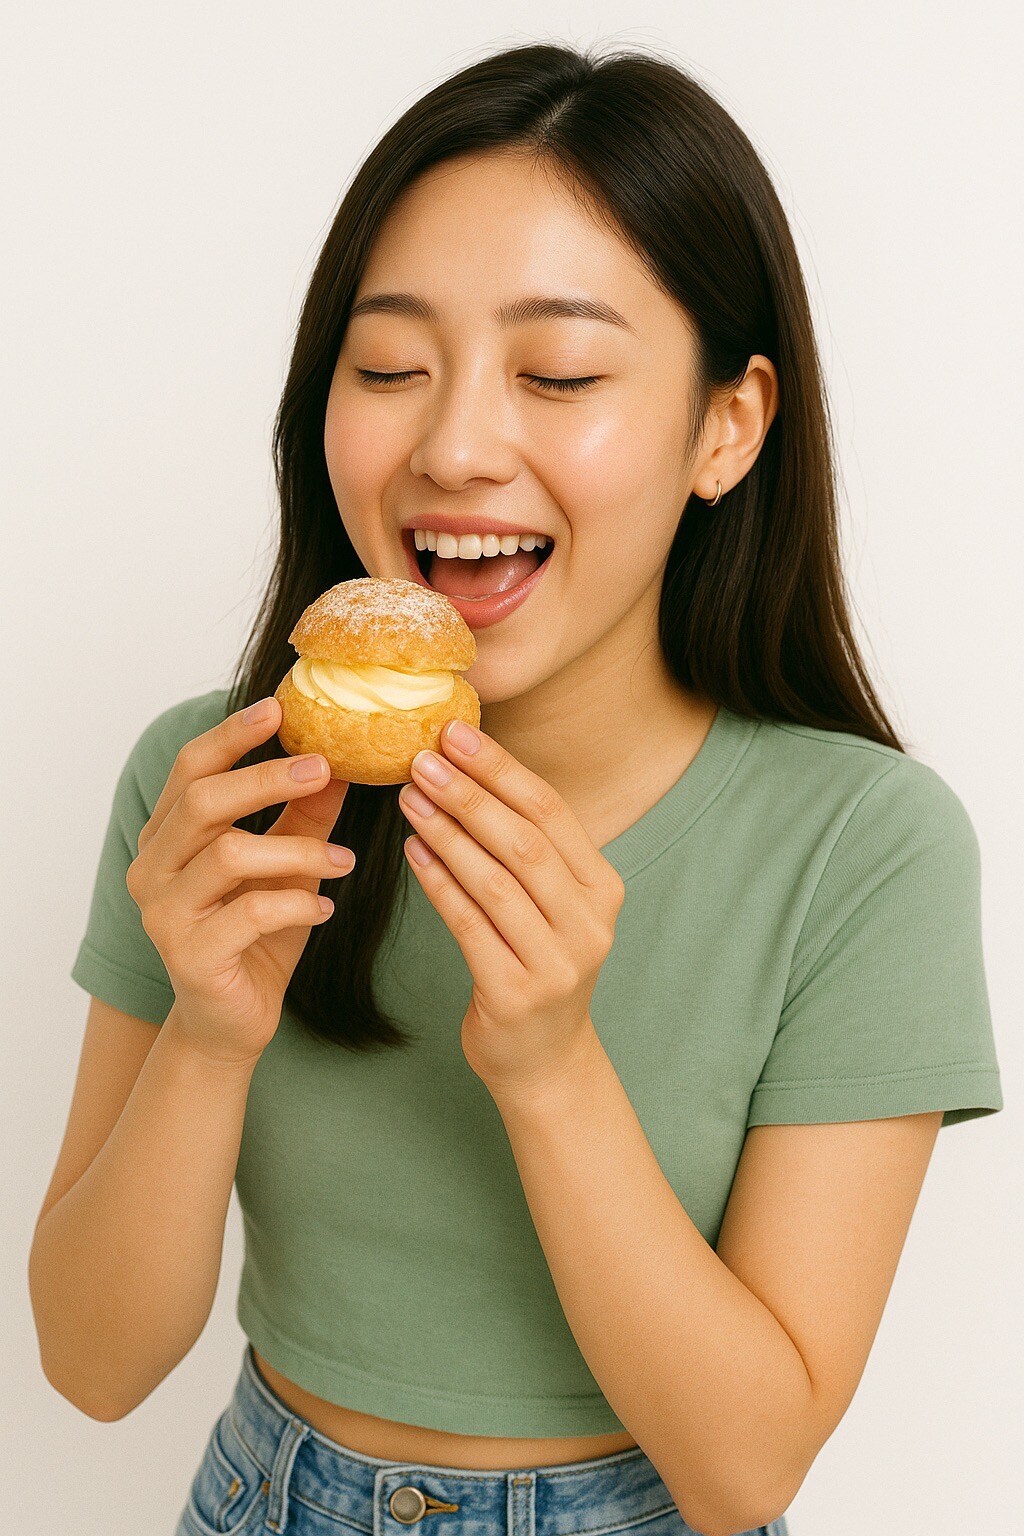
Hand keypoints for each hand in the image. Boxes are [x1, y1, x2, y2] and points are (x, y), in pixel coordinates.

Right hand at [126, 697, 354, 1065]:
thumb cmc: (256, 935)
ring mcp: (163, 913)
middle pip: (203, 800)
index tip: (279, 707)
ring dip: (297, 849)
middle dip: (267, 778)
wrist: (231, 1022)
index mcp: (167, 835)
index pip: (190, 768)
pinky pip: (248, 913)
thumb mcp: (287, 865)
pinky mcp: (189, 955)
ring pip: (228, 854)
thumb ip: (305, 815)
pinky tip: (325, 907)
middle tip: (325, 767)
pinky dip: (296, 903)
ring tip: (343, 859)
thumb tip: (345, 759)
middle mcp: (152, 867)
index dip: (232, 735)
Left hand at [397, 721, 625, 1098]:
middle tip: (422, 759)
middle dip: (469, 794)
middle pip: (523, 842)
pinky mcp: (517, 993)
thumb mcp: (552, 905)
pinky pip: (469, 925)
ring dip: (447, 833)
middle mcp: (589, 923)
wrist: (544, 1060)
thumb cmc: (536, 966)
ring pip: (494, 881)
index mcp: (603, 888)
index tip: (456, 733)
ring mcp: (557, 962)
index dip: (501, 769)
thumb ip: (528, 849)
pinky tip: (412, 852)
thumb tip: (467, 770)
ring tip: (408, 798)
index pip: (551, 812)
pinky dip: (438, 883)